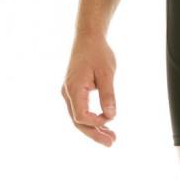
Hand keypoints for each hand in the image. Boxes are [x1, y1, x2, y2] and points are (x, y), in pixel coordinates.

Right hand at [60, 32, 117, 146]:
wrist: (88, 37)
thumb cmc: (98, 52)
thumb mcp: (107, 72)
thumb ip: (108, 94)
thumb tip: (111, 116)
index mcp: (73, 89)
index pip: (81, 116)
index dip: (96, 122)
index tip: (111, 117)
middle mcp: (68, 93)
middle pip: (78, 121)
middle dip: (94, 133)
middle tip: (112, 143)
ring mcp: (69, 92)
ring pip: (78, 116)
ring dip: (93, 127)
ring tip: (111, 137)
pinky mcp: (74, 90)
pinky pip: (80, 109)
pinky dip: (91, 118)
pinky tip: (104, 123)